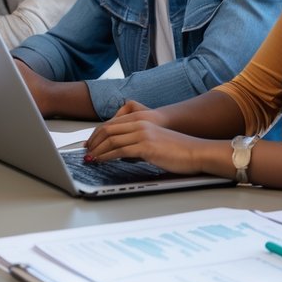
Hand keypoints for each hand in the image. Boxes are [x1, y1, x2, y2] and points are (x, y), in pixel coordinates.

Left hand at [83, 100, 206, 171]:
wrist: (196, 152)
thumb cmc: (177, 150)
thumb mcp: (153, 140)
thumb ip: (137, 142)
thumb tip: (121, 152)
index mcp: (140, 120)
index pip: (111, 124)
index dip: (97, 134)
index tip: (89, 143)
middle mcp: (139, 124)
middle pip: (107, 130)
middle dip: (93, 142)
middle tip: (86, 151)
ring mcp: (142, 134)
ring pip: (111, 140)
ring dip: (97, 150)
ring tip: (90, 158)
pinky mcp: (146, 146)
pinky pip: (119, 150)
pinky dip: (106, 156)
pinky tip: (101, 161)